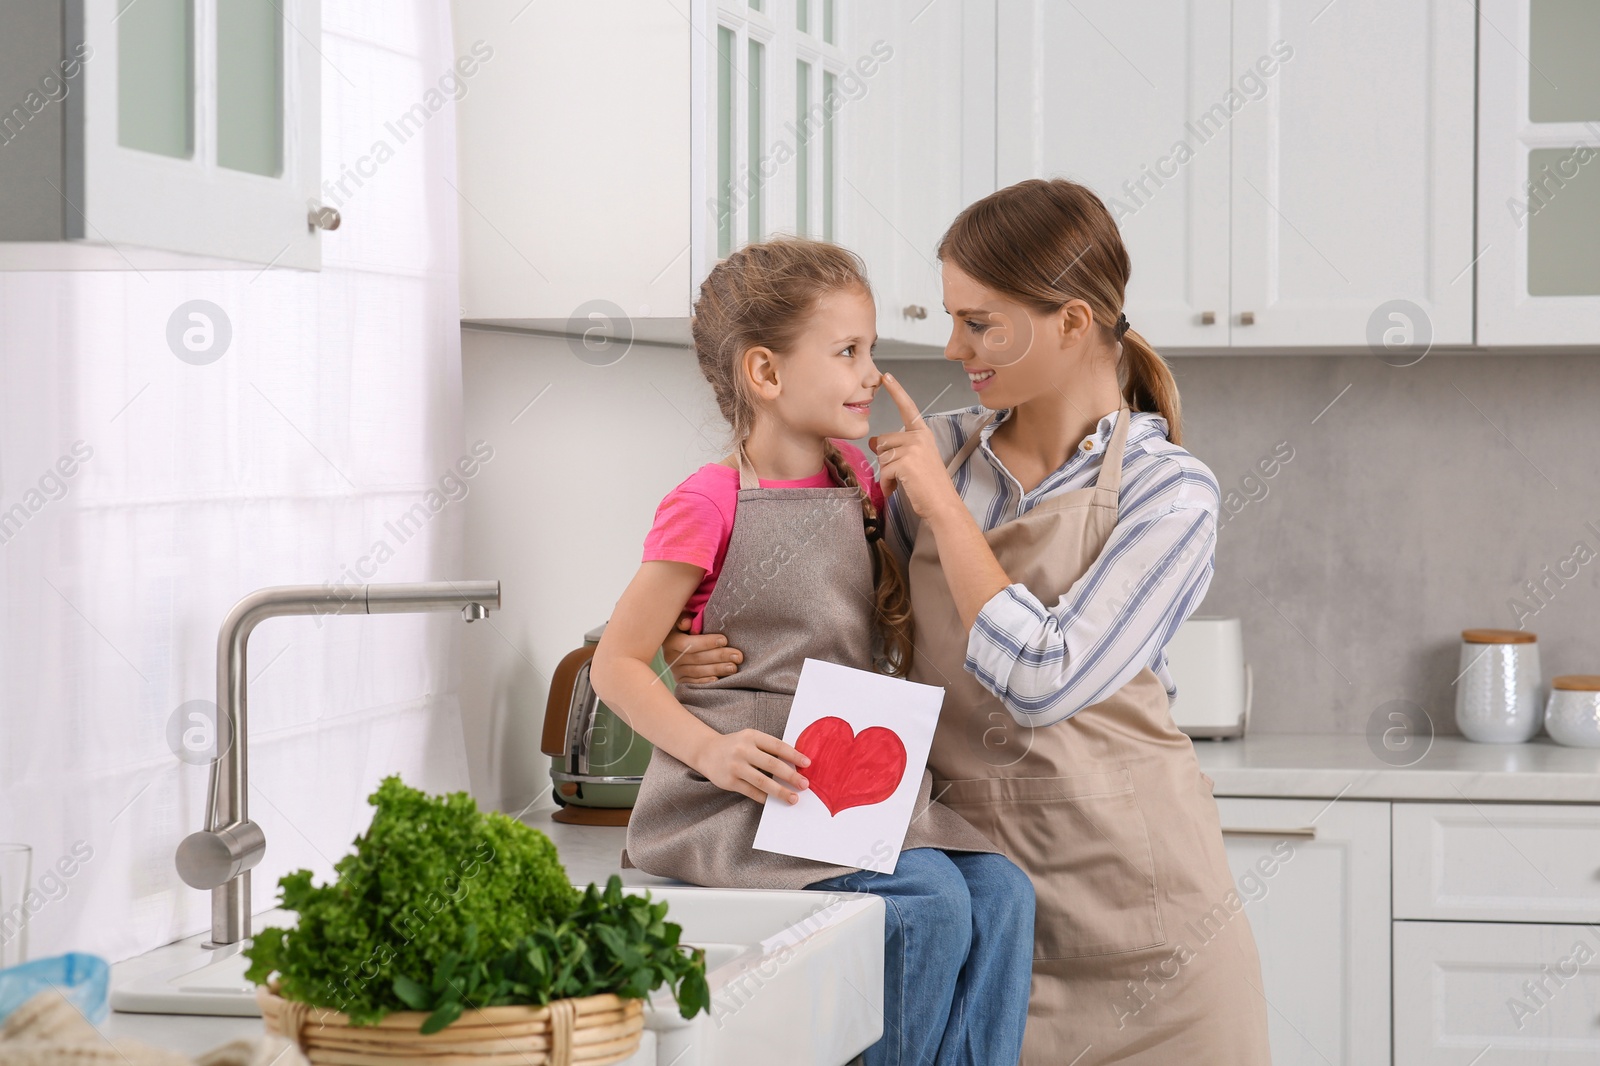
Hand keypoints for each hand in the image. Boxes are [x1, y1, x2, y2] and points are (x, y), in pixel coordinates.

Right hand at [661, 615, 742, 683]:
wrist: (679, 643)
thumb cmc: (686, 627)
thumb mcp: (683, 617)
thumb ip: (684, 617)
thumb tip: (687, 623)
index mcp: (670, 640)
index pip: (688, 644)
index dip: (706, 642)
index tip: (724, 640)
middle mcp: (670, 657)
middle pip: (697, 659)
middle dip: (719, 657)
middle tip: (737, 656)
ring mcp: (676, 670)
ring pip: (698, 672)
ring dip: (717, 670)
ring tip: (734, 667)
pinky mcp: (681, 680)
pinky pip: (694, 683)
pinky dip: (706, 681)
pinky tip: (718, 680)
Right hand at [694, 729, 811, 804]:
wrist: (706, 751)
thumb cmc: (735, 746)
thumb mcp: (750, 739)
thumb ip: (768, 748)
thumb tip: (794, 765)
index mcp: (751, 736)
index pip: (777, 745)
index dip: (794, 755)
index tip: (808, 763)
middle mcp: (743, 750)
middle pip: (772, 764)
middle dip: (790, 776)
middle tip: (805, 784)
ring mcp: (735, 766)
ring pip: (762, 781)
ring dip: (780, 791)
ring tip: (793, 798)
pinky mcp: (729, 781)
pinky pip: (751, 791)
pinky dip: (765, 797)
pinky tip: (774, 801)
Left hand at [869, 373, 961, 520]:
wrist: (942, 504)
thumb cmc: (929, 486)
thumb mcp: (913, 461)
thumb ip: (895, 448)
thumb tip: (872, 442)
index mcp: (923, 434)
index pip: (908, 408)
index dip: (896, 391)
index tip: (885, 375)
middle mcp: (919, 437)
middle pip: (882, 440)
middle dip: (885, 459)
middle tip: (901, 474)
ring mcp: (913, 448)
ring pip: (880, 456)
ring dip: (886, 474)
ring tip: (902, 482)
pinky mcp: (905, 462)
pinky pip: (883, 471)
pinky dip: (887, 484)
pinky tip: (898, 489)